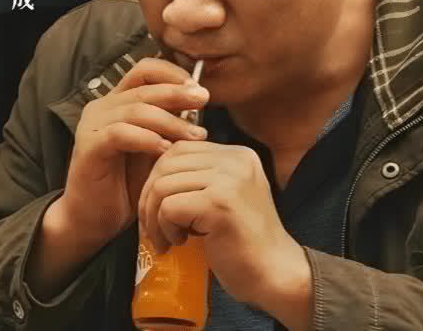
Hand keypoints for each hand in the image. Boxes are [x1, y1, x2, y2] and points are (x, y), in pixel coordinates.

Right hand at [56, 58, 210, 243]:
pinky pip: (120, 134)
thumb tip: (200, 102)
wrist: (96, 218)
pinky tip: (166, 149)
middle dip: (178, 93)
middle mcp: (103, 107)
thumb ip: (170, 123)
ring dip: (170, 121)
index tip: (199, 87)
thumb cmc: (129, 182)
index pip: (144, 70)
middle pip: (144, 87)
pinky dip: (146, 139)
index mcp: (119, 100)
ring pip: (135, 109)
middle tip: (203, 101)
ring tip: (194, 135)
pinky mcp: (88, 147)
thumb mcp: (156, 146)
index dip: (172, 73)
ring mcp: (92, 125)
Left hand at [137, 140, 304, 306]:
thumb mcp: (225, 196)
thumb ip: (201, 177)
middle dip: (148, 198)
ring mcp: (229, 180)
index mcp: (238, 154)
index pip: (179, 149)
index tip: (159, 209)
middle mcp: (236, 160)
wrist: (274, 273)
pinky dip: (165, 229)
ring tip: (167, 239)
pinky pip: (168, 208)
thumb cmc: (243, 241)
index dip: (158, 179)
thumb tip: (152, 171)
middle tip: (153, 229)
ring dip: (154, 218)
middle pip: (166, 164)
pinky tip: (179, 243)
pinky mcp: (220, 204)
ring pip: (162, 186)